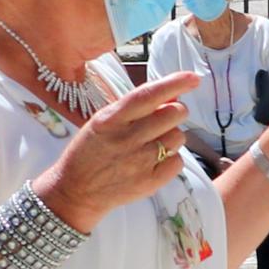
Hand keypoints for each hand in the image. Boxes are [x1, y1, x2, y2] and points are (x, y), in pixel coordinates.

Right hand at [34, 77, 199, 231]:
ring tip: (152, 144)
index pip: (148, 95)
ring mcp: (140, 161)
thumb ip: (135, 110)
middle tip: (164, 119)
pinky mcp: (150, 181)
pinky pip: (177, 161)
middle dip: (176, 112)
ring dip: (171, 136)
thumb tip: (173, 96)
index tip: (192, 77)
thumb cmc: (91, 151)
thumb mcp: (103, 123)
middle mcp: (127, 138)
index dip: (173, 83)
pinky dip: (170, 160)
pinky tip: (153, 162)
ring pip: (178, 137)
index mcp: (111, 119)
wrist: (75, 190)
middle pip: (174, 114)